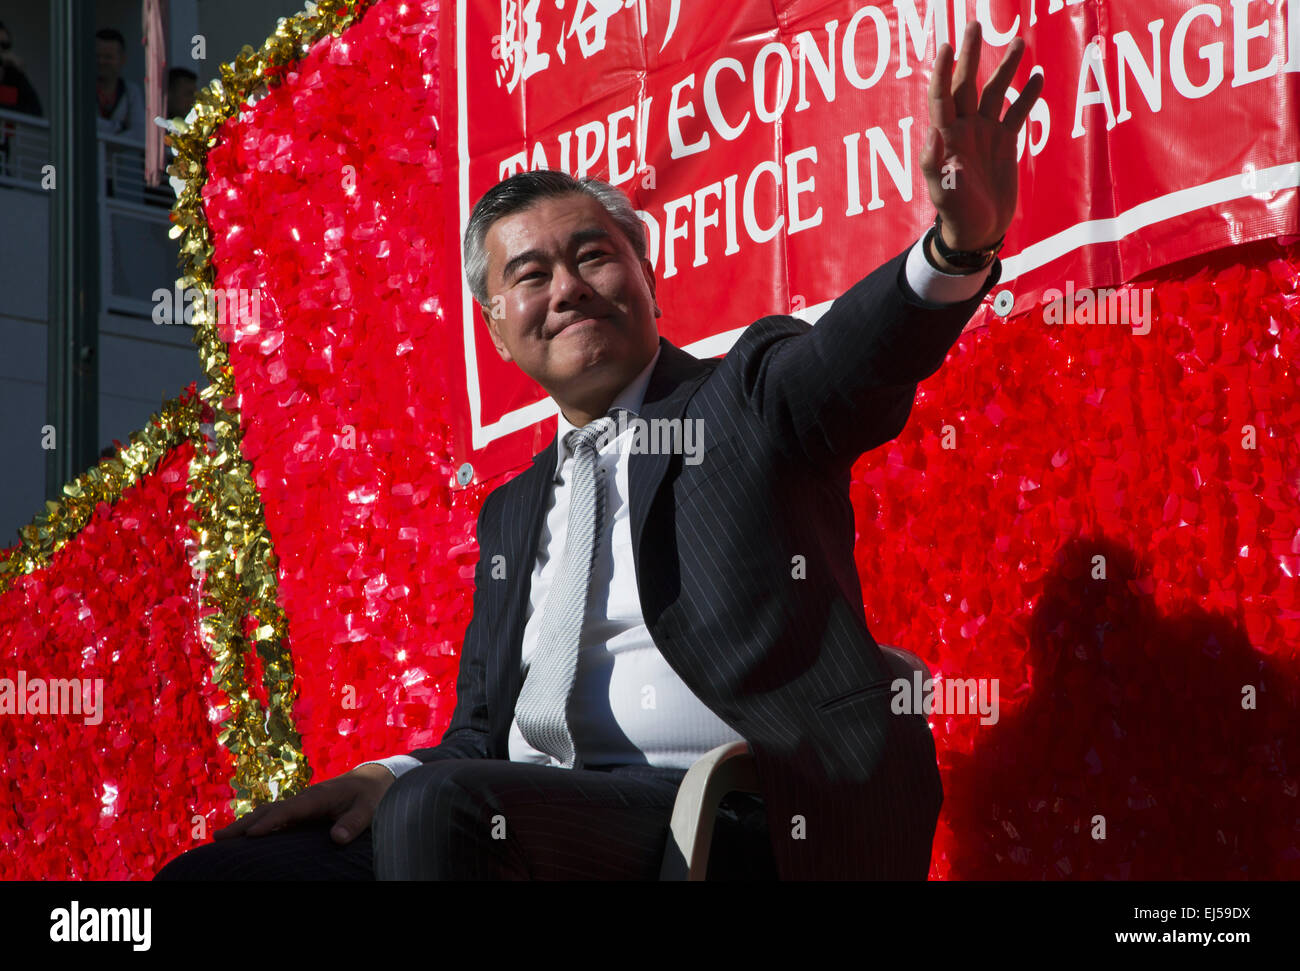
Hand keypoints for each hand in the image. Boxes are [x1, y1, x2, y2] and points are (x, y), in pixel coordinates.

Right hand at [214, 763, 396, 844]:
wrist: (374, 778)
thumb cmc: (372, 794)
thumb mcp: (369, 808)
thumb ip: (354, 823)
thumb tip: (337, 838)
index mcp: (318, 797)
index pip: (290, 811)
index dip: (271, 822)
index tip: (252, 834)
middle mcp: (305, 798)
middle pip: (270, 810)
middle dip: (245, 823)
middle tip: (218, 838)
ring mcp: (301, 804)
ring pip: (268, 813)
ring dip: (245, 824)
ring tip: (220, 838)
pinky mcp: (302, 810)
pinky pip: (275, 817)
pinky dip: (257, 824)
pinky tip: (245, 836)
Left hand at [920, 21, 1043, 252]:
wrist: (977, 230)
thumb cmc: (955, 212)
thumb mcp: (942, 192)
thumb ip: (934, 164)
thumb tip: (933, 134)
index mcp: (946, 136)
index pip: (942, 96)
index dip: (943, 71)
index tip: (946, 45)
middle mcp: (964, 128)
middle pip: (967, 84)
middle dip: (970, 56)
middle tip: (974, 25)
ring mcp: (985, 133)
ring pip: (995, 92)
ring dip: (1005, 68)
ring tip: (1019, 42)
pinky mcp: (1005, 142)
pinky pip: (1017, 113)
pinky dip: (1027, 95)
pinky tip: (1038, 76)